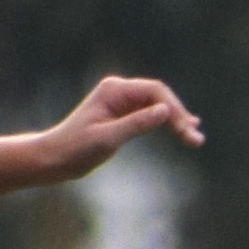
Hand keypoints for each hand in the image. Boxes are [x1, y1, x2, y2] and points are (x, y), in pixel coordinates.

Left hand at [40, 75, 202, 181]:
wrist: (53, 158)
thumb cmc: (75, 149)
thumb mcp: (107, 139)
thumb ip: (136, 123)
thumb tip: (164, 111)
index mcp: (114, 90)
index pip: (154, 91)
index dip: (173, 109)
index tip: (185, 130)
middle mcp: (119, 91)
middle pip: (159, 97)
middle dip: (178, 116)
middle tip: (195, 138)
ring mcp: (121, 102)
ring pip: (157, 106)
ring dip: (175, 121)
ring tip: (195, 137)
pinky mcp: (122, 114)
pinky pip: (149, 114)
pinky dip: (165, 123)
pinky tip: (182, 128)